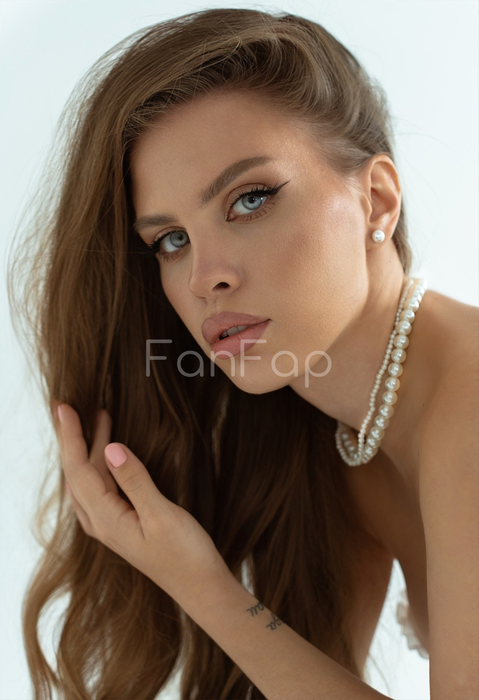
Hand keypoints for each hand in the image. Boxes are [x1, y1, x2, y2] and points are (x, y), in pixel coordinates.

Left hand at [51, 401, 231, 607]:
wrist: (200, 586)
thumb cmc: (185, 554)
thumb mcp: (161, 515)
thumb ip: (135, 481)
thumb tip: (111, 448)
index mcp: (106, 518)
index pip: (79, 469)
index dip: (70, 436)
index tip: (64, 408)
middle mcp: (100, 522)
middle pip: (77, 472)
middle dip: (72, 438)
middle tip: (69, 405)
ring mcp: (110, 524)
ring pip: (89, 479)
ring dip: (89, 447)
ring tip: (96, 417)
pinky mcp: (122, 523)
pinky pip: (100, 487)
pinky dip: (100, 463)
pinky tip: (108, 451)